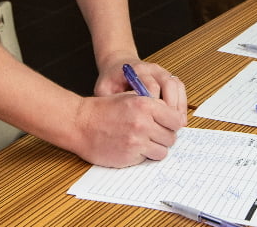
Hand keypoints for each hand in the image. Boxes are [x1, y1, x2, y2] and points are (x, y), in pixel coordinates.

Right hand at [69, 91, 185, 166]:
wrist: (80, 124)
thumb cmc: (103, 110)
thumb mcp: (129, 98)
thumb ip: (152, 105)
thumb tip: (172, 116)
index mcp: (145, 105)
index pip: (176, 119)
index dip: (172, 123)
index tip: (167, 124)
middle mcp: (143, 123)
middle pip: (171, 137)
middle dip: (165, 136)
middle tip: (155, 134)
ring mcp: (137, 141)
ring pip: (162, 151)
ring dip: (156, 148)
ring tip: (144, 141)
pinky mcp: (130, 156)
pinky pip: (148, 158)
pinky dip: (143, 155)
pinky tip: (133, 147)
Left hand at [96, 58, 187, 116]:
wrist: (118, 64)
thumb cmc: (111, 79)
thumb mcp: (104, 89)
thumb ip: (111, 102)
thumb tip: (120, 120)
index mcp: (136, 71)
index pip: (151, 86)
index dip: (155, 105)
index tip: (154, 123)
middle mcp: (152, 69)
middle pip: (168, 85)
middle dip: (170, 107)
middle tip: (169, 127)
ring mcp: (162, 71)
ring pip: (177, 86)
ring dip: (179, 106)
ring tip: (177, 125)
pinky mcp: (168, 77)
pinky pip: (180, 88)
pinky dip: (182, 103)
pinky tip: (179, 118)